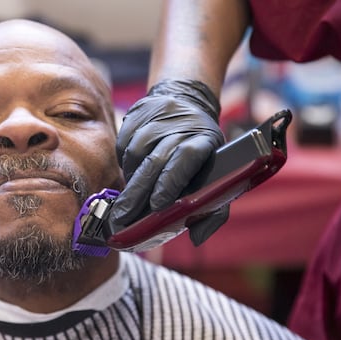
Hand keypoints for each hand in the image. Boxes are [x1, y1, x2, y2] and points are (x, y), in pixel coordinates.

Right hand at [108, 79, 228, 245]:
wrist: (187, 101)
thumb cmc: (203, 149)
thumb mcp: (217, 174)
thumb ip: (213, 209)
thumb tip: (196, 238)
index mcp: (205, 140)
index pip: (185, 158)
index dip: (171, 181)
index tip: (157, 205)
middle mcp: (180, 127)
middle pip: (155, 161)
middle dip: (137, 194)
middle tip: (123, 218)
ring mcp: (156, 119)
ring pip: (135, 154)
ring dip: (130, 179)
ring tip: (129, 197)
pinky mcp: (136, 116)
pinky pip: (123, 145)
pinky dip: (124, 164)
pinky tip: (131, 173)